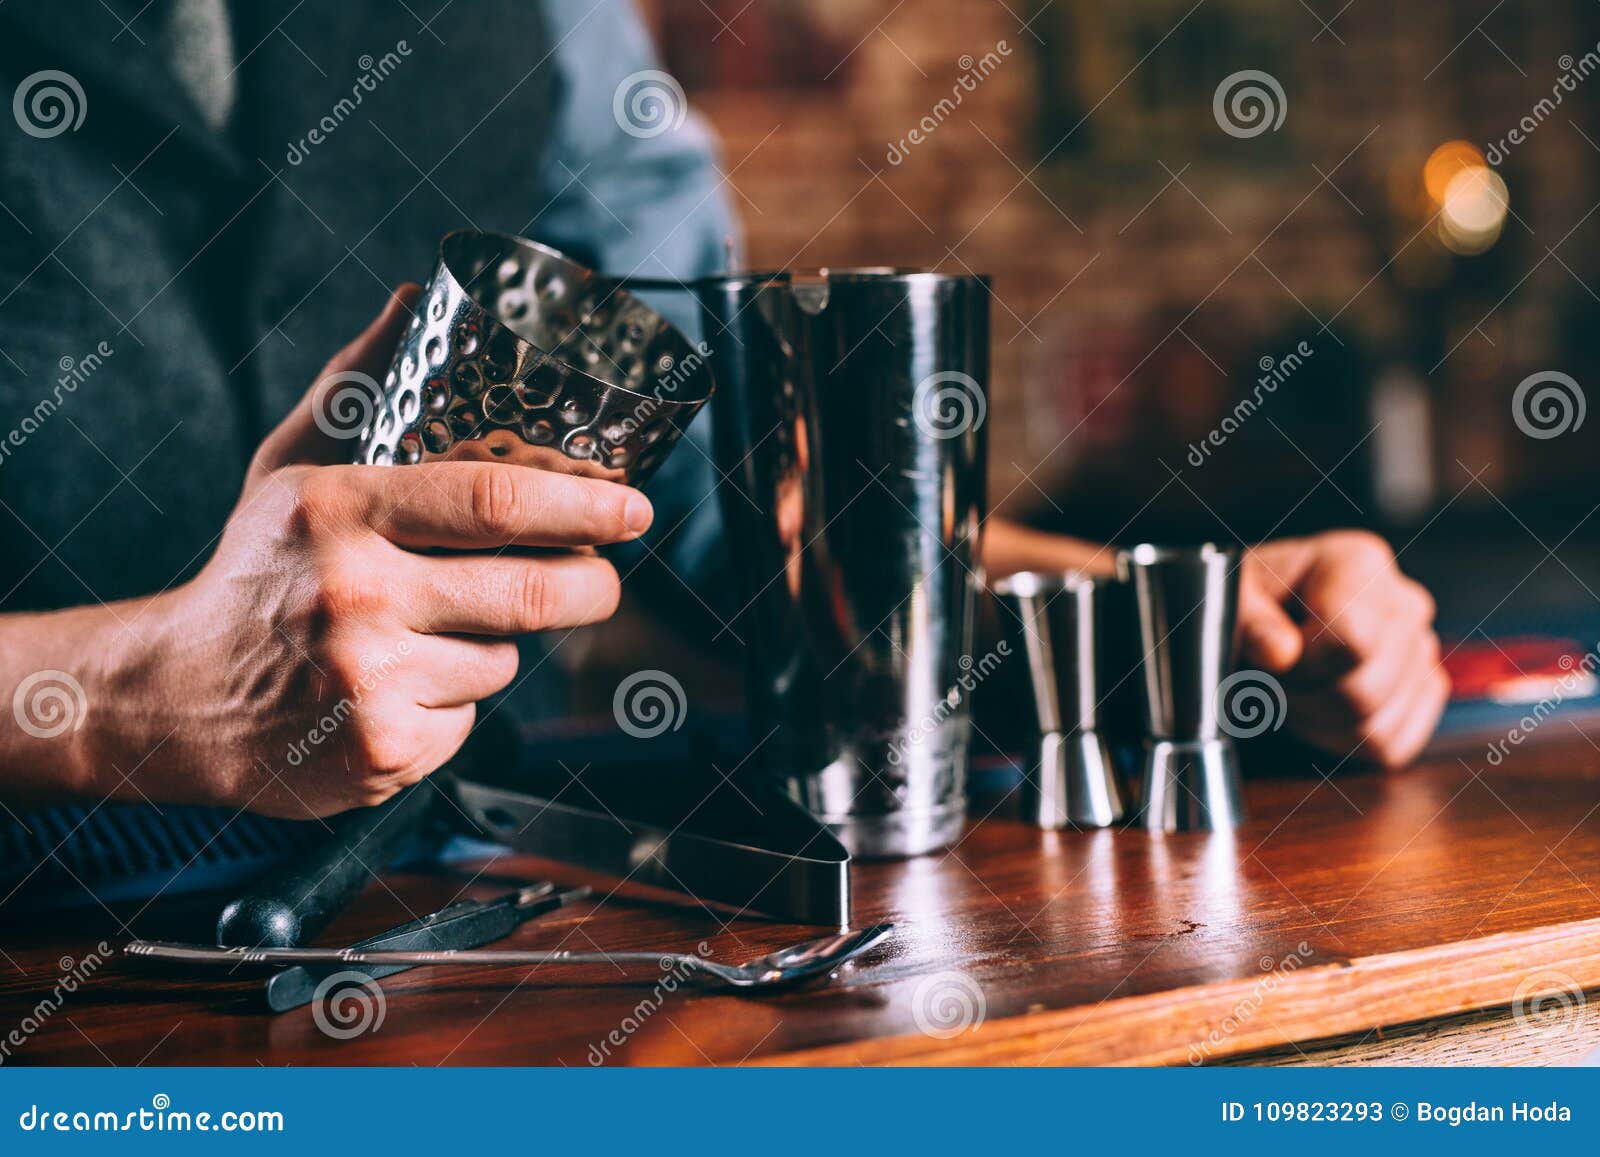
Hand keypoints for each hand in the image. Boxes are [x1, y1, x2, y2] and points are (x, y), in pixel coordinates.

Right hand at [98, 287, 650, 816]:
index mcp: (339, 510)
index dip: (583, 507)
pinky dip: (455, 702)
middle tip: (601, 576)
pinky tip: (399, 686)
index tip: (634, 508)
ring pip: (504, 660)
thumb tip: (413, 299)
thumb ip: (357, 385)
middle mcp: (355, 595)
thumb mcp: (290, 468)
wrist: (175, 697)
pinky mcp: (383, 752)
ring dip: (496, 645)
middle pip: (532, 593)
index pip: (493, 503)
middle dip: (591, 586)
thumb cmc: (255, 570)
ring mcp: (369, 681)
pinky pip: (470, 717)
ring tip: (430, 632)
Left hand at [1238, 531, 1447, 767]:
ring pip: (1379, 725)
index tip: (1272, 659)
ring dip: (1320, 723)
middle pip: (1367, 690)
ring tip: (1295, 689)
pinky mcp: (1424, 688)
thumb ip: (1248, 621)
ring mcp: (1420, 646)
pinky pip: (1393, 743)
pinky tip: (1320, 709)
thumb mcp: (1231, 597)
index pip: (1352, 641)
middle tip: (1275, 680)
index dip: (1302, 667)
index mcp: (1357, 563)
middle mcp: (1402, 600)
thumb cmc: (1250, 602)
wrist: (1265, 613)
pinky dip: (1346, 740)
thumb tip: (1280, 653)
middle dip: (1305, 699)